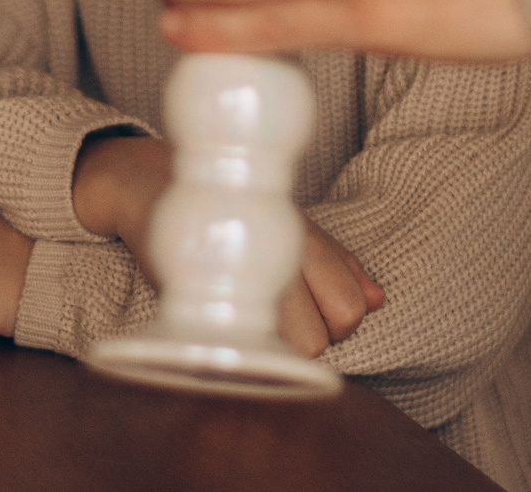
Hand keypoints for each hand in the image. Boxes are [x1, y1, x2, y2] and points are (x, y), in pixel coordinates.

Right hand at [73, 134, 385, 357]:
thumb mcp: (290, 225)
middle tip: (276, 316)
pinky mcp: (199, 292)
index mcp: (304, 238)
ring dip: (276, 345)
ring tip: (250, 317)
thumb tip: (378, 299)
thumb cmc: (232, 211)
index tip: (304, 308)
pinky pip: (243, 347)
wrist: (152, 183)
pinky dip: (242, 347)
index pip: (351, 309)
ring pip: (292, 348)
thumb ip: (337, 263)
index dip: (333, 320)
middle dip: (309, 337)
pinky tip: (227, 326)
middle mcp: (278, 254)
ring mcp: (242, 273)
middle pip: (325, 337)